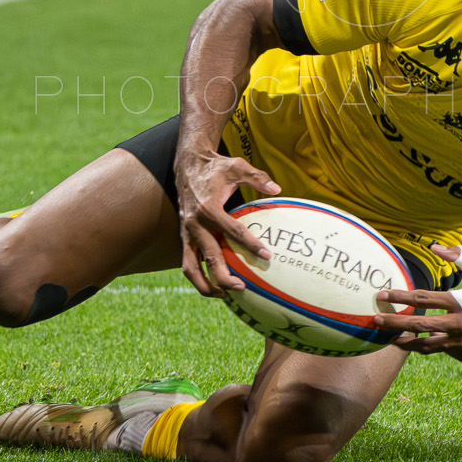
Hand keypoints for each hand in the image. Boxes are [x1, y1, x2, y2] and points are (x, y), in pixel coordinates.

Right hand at [174, 148, 279, 296]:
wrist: (188, 165)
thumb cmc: (215, 168)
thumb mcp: (237, 167)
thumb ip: (257, 178)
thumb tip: (277, 189)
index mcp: (208, 208)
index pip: (232, 231)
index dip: (250, 245)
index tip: (267, 256)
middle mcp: (195, 224)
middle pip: (210, 258)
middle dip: (225, 277)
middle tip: (243, 287)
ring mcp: (187, 233)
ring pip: (191, 268)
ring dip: (206, 285)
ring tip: (225, 295)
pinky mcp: (184, 237)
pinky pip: (188, 263)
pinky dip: (199, 277)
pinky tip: (215, 286)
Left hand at [375, 244, 461, 362]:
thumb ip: (458, 256)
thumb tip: (433, 246)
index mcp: (459, 301)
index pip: (423, 298)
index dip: (400, 296)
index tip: (381, 294)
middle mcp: (458, 323)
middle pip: (418, 324)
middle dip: (394, 322)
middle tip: (374, 319)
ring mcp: (461, 342)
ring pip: (425, 345)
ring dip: (404, 342)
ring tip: (387, 338)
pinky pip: (441, 349)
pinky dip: (427, 345)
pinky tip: (414, 341)